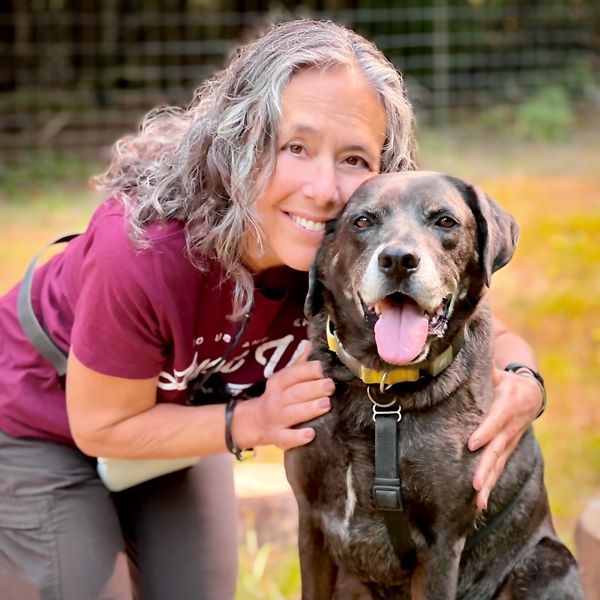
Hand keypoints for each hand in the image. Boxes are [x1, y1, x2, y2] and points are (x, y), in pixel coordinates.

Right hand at [239, 344, 333, 450]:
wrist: (255, 422)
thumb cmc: (278, 397)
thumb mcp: (285, 379)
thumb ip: (300, 364)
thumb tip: (313, 343)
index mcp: (278, 382)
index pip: (293, 374)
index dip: (308, 371)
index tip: (323, 369)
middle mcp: (276, 400)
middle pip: (295, 393)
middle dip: (314, 389)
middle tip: (331, 386)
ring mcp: (276, 419)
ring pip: (293, 414)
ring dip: (309, 409)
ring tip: (326, 405)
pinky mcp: (277, 437)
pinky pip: (286, 438)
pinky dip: (298, 437)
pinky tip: (311, 434)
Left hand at [468, 366, 541, 508]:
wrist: (532, 394)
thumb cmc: (506, 381)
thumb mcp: (496, 372)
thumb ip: (481, 370)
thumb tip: (455, 361)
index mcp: (506, 406)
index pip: (494, 421)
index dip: (484, 432)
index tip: (471, 444)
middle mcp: (510, 427)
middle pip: (497, 449)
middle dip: (486, 467)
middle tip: (475, 483)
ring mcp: (509, 442)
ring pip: (498, 464)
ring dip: (488, 482)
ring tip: (478, 499)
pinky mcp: (506, 450)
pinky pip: (499, 469)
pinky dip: (491, 485)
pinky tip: (480, 502)